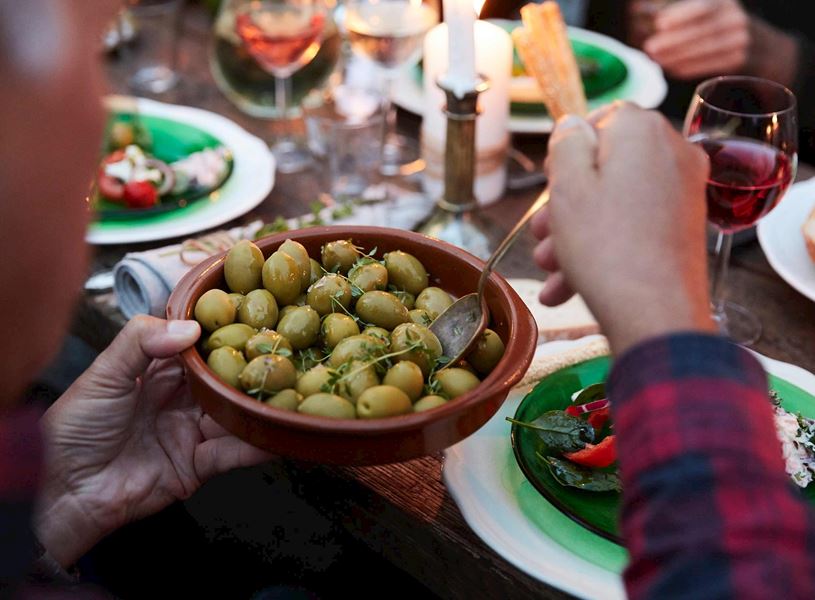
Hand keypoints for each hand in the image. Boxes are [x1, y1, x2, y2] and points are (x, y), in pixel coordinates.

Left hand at [34, 316, 271, 567]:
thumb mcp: (103, 374)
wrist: (63, 492)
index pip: (199, 346)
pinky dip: (255, 445)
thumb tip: (190, 327)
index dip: (224, 333)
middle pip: (224, 380)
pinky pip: (232, 453)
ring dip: (258, 405)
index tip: (254, 317)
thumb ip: (141, 341)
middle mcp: (180, 399)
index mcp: (157, 371)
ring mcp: (191, 431)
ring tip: (290, 390)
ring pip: (234, 414)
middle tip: (283, 353)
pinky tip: (276, 432)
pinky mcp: (197, 465)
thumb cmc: (74, 429)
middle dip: (251, 368)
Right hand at [531, 103, 716, 353]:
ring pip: (616, 201)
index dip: (569, 152)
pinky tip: (568, 287)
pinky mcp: (685, 227)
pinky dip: (604, 247)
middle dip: (567, 203)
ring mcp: (684, 191)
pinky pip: (635, 225)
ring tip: (549, 270)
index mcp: (643, 131)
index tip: (551, 184)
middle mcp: (673, 152)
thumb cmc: (606, 247)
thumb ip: (566, 144)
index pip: (600, 119)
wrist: (655, 315)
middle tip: (542, 235)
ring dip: (577, 233)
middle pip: (607, 167)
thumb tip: (573, 126)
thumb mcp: (568, 187)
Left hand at [643, 0, 749, 78]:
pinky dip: (688, 67)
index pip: (703, 8)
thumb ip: (683, 15)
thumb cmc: (717, 24)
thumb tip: (656, 19)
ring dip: (676, 56)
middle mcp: (735, 19)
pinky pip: (709, 65)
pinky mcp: (738, 59)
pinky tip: (671, 68)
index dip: (681, 16)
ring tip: (656, 59)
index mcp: (724, 3)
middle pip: (701, 31)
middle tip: (650, 47)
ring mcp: (739, 40)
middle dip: (673, 40)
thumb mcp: (707, 11)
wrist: (755, 42)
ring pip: (704, 50)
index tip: (659, 24)